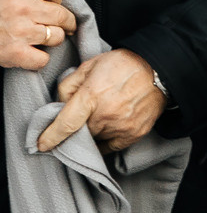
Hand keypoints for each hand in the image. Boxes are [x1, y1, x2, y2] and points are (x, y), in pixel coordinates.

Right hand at [0, 0, 75, 72]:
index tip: (49, 2)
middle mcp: (23, 8)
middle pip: (63, 14)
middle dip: (61, 21)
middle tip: (56, 25)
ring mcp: (20, 31)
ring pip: (56, 37)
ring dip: (49, 39)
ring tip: (37, 38)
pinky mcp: (14, 53)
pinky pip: (42, 59)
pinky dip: (38, 59)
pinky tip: (28, 53)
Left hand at [37, 49, 166, 152]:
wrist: (159, 70)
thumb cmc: (122, 65)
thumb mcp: (89, 66)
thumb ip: (68, 86)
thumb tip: (59, 106)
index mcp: (92, 96)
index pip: (65, 124)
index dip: (50, 137)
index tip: (41, 146)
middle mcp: (106, 114)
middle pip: (80, 134)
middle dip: (74, 130)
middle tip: (79, 118)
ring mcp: (122, 126)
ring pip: (95, 140)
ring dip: (91, 133)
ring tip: (98, 117)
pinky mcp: (135, 134)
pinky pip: (111, 147)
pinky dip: (104, 141)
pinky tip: (106, 129)